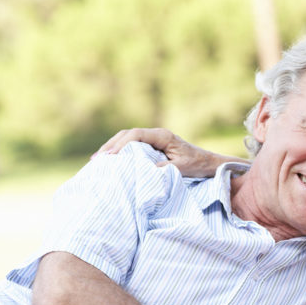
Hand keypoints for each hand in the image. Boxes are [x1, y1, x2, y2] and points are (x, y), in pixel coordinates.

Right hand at [92, 128, 226, 176]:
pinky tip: (111, 161)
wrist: (209, 163)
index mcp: (163, 136)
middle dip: (111, 146)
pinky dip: (120, 151)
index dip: (120, 145)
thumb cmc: (197, 165)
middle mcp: (156, 134)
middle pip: (127, 134)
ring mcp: (154, 139)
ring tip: (98, 160)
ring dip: (113, 148)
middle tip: (97, 160)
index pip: (135, 135)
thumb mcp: (181, 168)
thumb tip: (141, 170)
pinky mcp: (153, 146)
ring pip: (127, 139)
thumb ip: (162, 168)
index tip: (110, 157)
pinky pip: (132, 145)